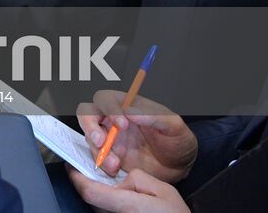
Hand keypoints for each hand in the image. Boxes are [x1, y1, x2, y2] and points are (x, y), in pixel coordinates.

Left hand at [67, 168, 188, 212]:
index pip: (89, 191)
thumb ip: (136, 178)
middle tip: (91, 172)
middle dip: (90, 185)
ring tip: (110, 187)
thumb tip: (120, 180)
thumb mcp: (162, 189)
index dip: (77, 178)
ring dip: (100, 197)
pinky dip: (109, 205)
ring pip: (99, 208)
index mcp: (126, 206)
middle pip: (91, 200)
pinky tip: (119, 200)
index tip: (72, 167)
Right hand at [75, 91, 197, 182]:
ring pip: (90, 138)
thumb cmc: (177, 140)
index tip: (122, 124)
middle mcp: (114, 120)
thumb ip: (153, 116)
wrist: (180, 167)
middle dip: (90, 127)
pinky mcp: (110, 156)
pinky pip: (97, 157)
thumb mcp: (173, 126)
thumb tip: (130, 111)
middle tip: (101, 141)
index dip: (109, 109)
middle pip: (88, 114)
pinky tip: (115, 169)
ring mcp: (111, 139)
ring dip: (98, 150)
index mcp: (127, 106)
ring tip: (115, 163)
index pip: (106, 99)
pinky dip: (101, 164)